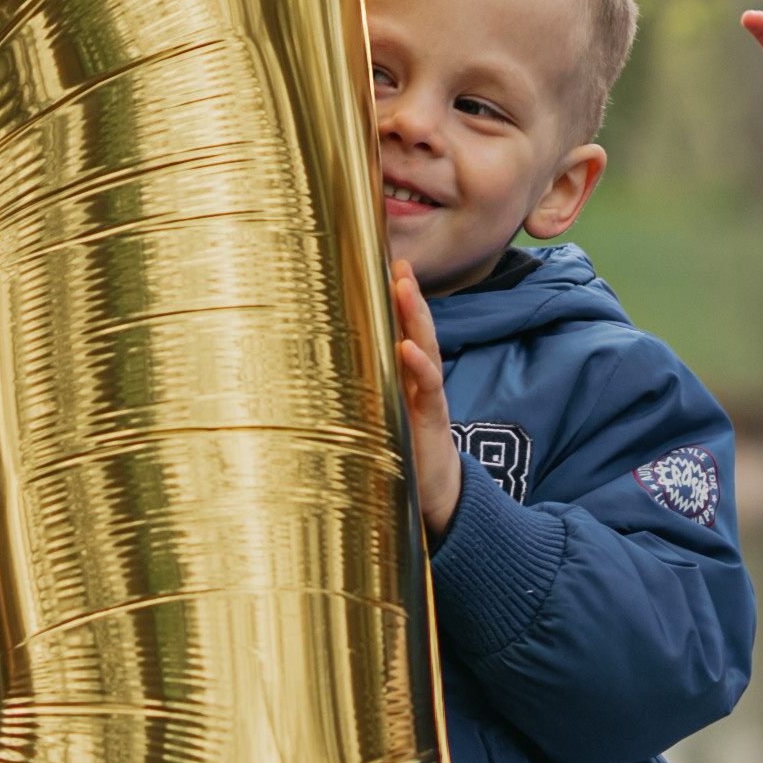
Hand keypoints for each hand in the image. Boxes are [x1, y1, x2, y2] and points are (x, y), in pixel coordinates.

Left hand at [392, 265, 461, 539]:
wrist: (440, 498)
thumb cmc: (406, 456)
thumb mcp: (382, 418)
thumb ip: (366, 394)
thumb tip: (322, 374)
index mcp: (407, 380)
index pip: (403, 332)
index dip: (397, 303)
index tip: (385, 268)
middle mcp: (419, 383)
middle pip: (416, 331)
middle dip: (409, 297)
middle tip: (400, 264)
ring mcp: (428, 400)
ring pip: (426, 350)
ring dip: (416, 318)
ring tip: (405, 288)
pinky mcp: (431, 423)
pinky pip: (429, 390)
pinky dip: (420, 368)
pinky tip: (407, 349)